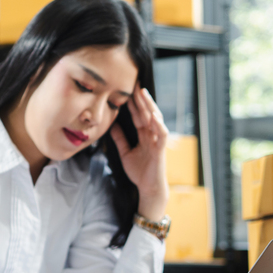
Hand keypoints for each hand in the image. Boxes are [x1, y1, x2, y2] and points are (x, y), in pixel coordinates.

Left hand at [109, 87, 168, 219]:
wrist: (148, 188)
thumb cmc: (139, 172)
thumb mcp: (125, 152)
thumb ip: (120, 139)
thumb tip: (112, 125)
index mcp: (143, 135)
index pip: (137, 115)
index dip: (132, 103)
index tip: (126, 90)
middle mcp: (151, 135)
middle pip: (146, 113)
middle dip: (141, 99)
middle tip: (134, 83)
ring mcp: (157, 141)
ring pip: (155, 120)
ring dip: (150, 106)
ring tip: (144, 94)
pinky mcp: (160, 150)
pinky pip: (161, 135)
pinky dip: (158, 125)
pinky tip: (154, 116)